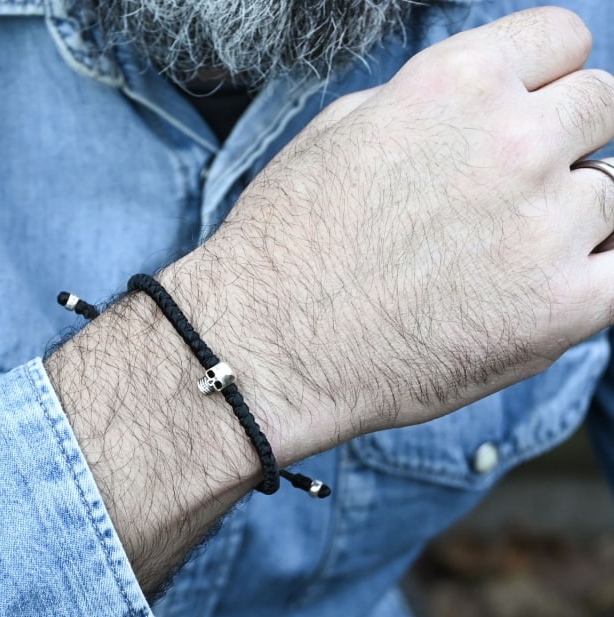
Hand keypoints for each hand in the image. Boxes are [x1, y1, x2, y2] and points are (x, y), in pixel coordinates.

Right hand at [167, 6, 613, 463]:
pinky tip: (550, 289)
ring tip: (508, 257)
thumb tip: (478, 109)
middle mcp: (514, 143)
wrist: (265, 347)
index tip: (532, 113)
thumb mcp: (337, 135)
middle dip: (568, 141)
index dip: (548, 79)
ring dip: (574, 217)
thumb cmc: (284, 247)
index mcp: (458, 85)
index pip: (564, 41)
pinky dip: (598, 275)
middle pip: (604, 107)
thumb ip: (424, 106)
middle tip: (518, 192)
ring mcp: (544, 228)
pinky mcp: (559, 311)